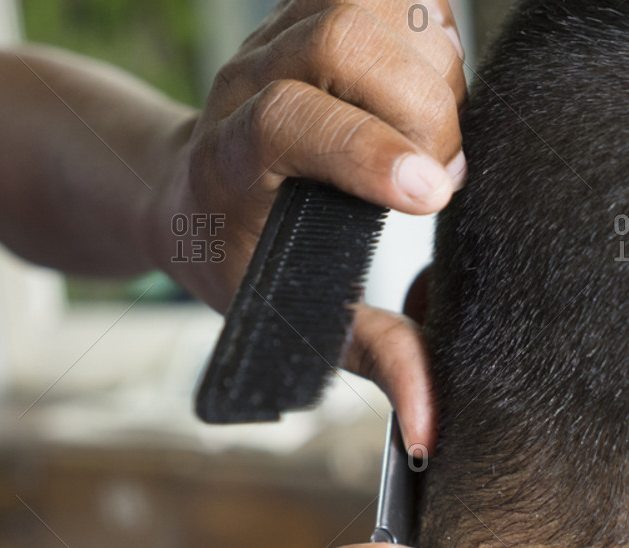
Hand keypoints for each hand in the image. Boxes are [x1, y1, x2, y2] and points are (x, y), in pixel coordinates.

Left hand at [148, 0, 467, 450]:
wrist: (184, 192)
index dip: (364, 146)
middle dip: (419, 103)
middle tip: (444, 170)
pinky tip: (431, 81)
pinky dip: (426, 24)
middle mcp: (250, 83)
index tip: (433, 192)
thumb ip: (373, 361)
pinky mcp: (311, 9)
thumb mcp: (298, 322)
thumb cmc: (241, 263)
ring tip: (439, 128)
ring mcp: (278, 38)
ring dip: (429, 62)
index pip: (291, 122)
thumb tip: (431, 424)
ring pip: (367, 4)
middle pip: (341, 40)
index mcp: (234, 162)